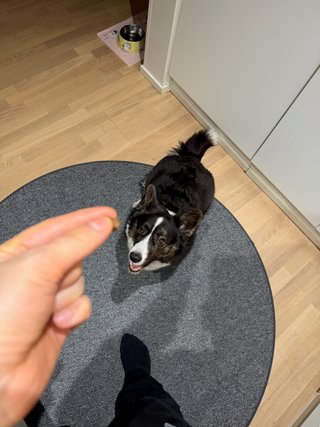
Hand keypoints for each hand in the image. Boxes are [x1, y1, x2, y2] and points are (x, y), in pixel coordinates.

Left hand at [0, 207, 118, 426]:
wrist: (1, 375)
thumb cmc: (0, 319)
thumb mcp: (38, 267)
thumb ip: (74, 242)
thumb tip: (99, 225)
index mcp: (16, 254)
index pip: (57, 227)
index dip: (84, 219)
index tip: (107, 214)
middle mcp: (31, 275)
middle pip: (73, 256)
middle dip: (67, 270)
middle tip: (52, 283)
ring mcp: (45, 298)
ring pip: (80, 281)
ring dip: (67, 296)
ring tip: (47, 309)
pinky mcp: (59, 319)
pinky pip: (83, 304)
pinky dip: (74, 313)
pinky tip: (57, 322)